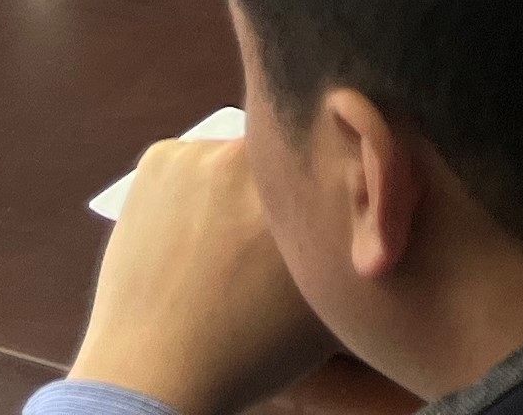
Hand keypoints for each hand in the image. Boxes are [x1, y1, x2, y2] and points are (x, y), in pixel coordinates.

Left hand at [67, 133, 333, 414]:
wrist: (157, 371)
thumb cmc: (250, 349)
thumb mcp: (327, 308)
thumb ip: (348, 251)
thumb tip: (365, 220)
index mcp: (297, 187)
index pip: (321, 165)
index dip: (315, 192)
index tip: (303, 225)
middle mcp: (248, 155)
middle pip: (274, 161)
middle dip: (271, 192)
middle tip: (260, 241)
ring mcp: (197, 151)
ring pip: (230, 159)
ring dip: (231, 189)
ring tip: (220, 245)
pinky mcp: (158, 159)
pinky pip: (188, 163)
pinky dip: (190, 191)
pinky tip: (187, 236)